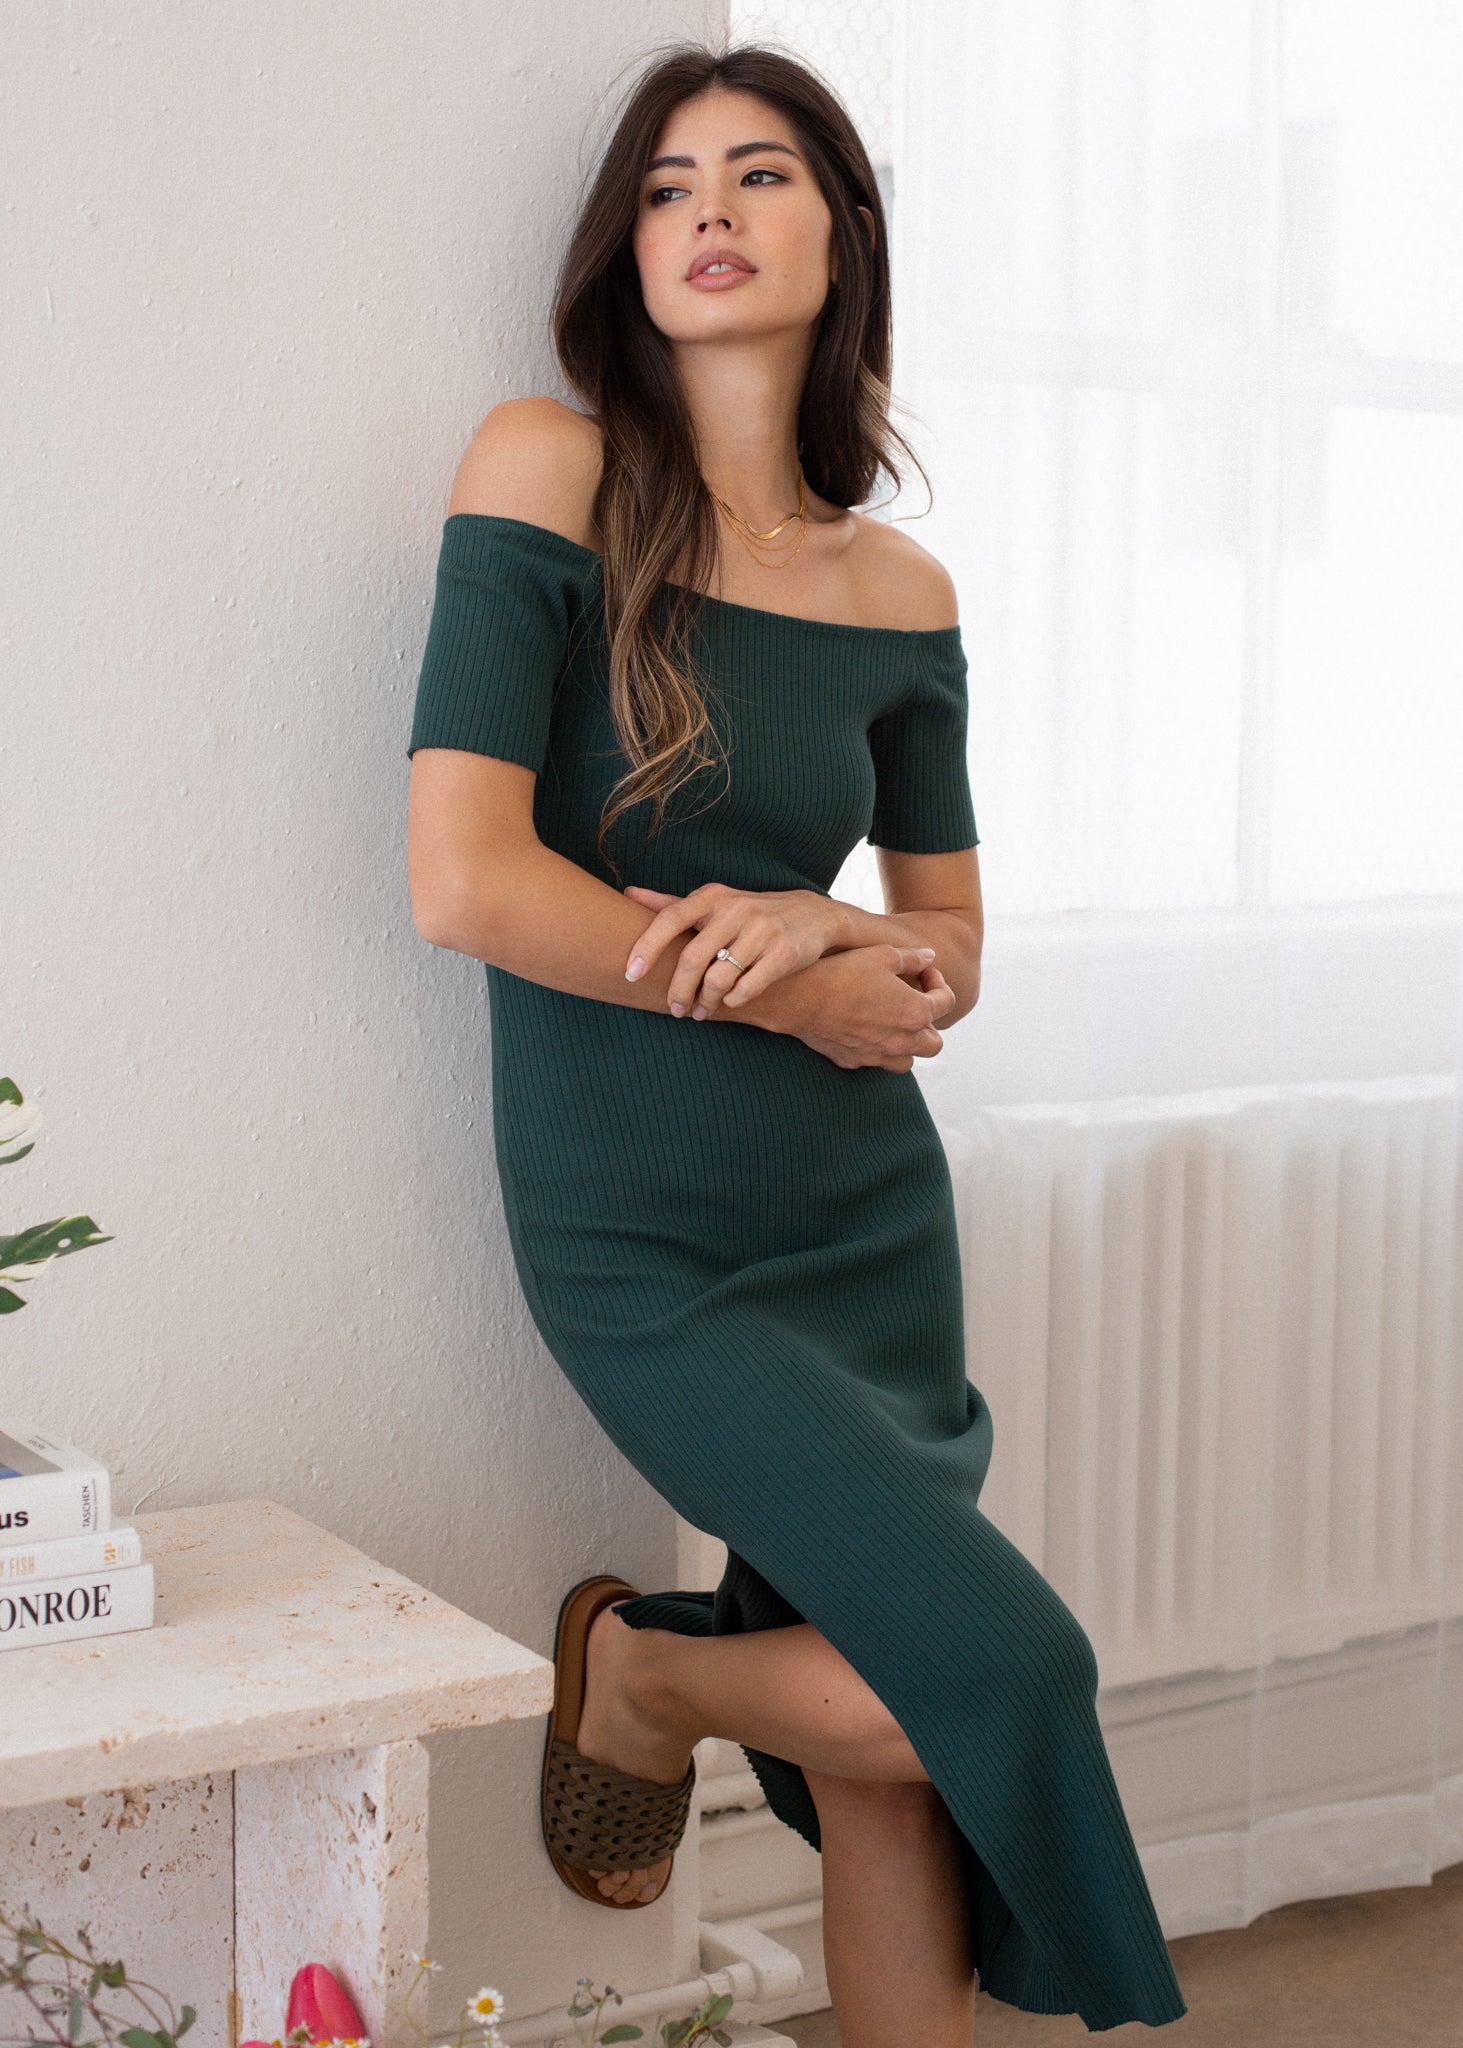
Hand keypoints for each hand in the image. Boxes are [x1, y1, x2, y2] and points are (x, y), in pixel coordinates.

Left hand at [622, 882, 849, 1019]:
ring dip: (705, 1001)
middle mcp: (736, 910)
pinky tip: (729, 1002)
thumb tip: (628, 894)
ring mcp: (762, 931)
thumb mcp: (714, 901)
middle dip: (678, 991)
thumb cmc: (750, 913)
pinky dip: (733, 1000)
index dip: (647, 946)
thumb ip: (672, 903)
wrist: (813, 915)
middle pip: (693, 958)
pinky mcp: (784, 954)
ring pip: (719, 978)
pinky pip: (747, 987)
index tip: (630, 974)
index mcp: (713, 897)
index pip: (670, 918)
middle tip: (674, 1010)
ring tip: (700, 1011)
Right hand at [789, 946, 955, 1069]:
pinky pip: (876, 1061)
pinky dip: (878, 1050)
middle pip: (935, 1043)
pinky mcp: (854, 1061)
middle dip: (931, 1022)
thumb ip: (912, 958)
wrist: (799, 998)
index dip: (939, 982)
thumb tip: (930, 957)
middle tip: (914, 1002)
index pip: (947, 1002)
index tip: (922, 971)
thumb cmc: (842, 972)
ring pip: (908, 1061)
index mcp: (915, 1013)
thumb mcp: (882, 954)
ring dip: (908, 1044)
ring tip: (893, 1023)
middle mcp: (901, 1041)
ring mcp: (877, 1055)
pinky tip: (865, 1029)